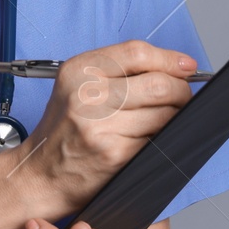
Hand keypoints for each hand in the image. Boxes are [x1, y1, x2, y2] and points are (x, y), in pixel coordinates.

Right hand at [14, 40, 199, 217]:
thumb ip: (118, 71)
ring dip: (173, 118)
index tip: (187, 67)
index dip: (170, 59)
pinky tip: (148, 140)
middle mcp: (87, 95)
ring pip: (164, 114)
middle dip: (181, 91)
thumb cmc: (65, 130)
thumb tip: (176, 68)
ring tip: (161, 121)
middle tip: (181, 98)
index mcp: (79, 70)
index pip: (137, 53)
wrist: (41, 174)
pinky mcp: (115, 154)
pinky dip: (161, 139)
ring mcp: (101, 126)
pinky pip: (156, 139)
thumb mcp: (78, 87)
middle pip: (158, 84)